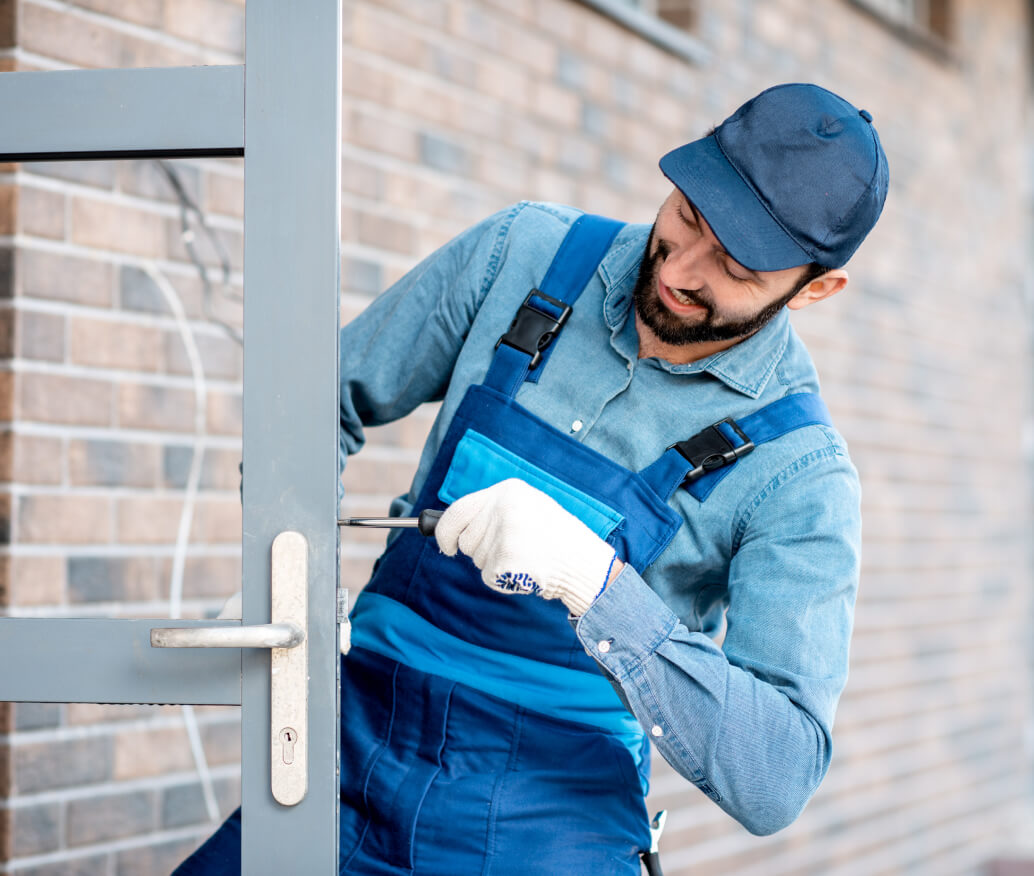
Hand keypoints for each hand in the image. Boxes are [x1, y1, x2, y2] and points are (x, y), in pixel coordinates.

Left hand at [434, 478, 617, 615]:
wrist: (584, 562)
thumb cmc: (555, 537)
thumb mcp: (527, 507)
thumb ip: (493, 510)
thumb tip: (449, 525)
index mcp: (508, 491)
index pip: (458, 510)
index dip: (445, 531)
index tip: (446, 545)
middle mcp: (503, 508)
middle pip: (465, 538)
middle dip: (478, 551)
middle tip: (511, 551)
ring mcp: (504, 534)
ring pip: (476, 559)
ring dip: (494, 565)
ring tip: (525, 557)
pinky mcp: (506, 560)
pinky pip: (488, 577)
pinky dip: (502, 580)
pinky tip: (525, 571)